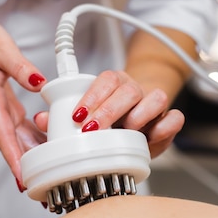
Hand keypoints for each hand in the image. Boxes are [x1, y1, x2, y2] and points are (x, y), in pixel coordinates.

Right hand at [0, 20, 47, 181]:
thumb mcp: (1, 49)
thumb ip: (20, 67)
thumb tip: (39, 82)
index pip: (2, 134)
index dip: (13, 156)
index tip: (21, 176)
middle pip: (11, 145)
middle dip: (24, 168)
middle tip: (41, 187)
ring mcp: (0, 111)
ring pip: (17, 140)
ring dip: (30, 157)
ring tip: (49, 174)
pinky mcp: (6, 108)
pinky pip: (21, 129)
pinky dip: (33, 140)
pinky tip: (48, 147)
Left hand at [33, 70, 184, 157]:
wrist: (140, 119)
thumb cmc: (109, 120)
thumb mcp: (87, 118)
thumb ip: (63, 119)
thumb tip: (41, 119)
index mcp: (113, 84)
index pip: (105, 80)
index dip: (92, 96)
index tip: (77, 116)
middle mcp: (135, 90)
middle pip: (127, 90)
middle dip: (109, 110)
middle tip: (93, 130)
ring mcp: (154, 103)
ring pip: (155, 98)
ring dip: (139, 116)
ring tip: (126, 132)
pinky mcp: (169, 119)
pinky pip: (176, 117)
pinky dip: (166, 126)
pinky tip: (151, 137)